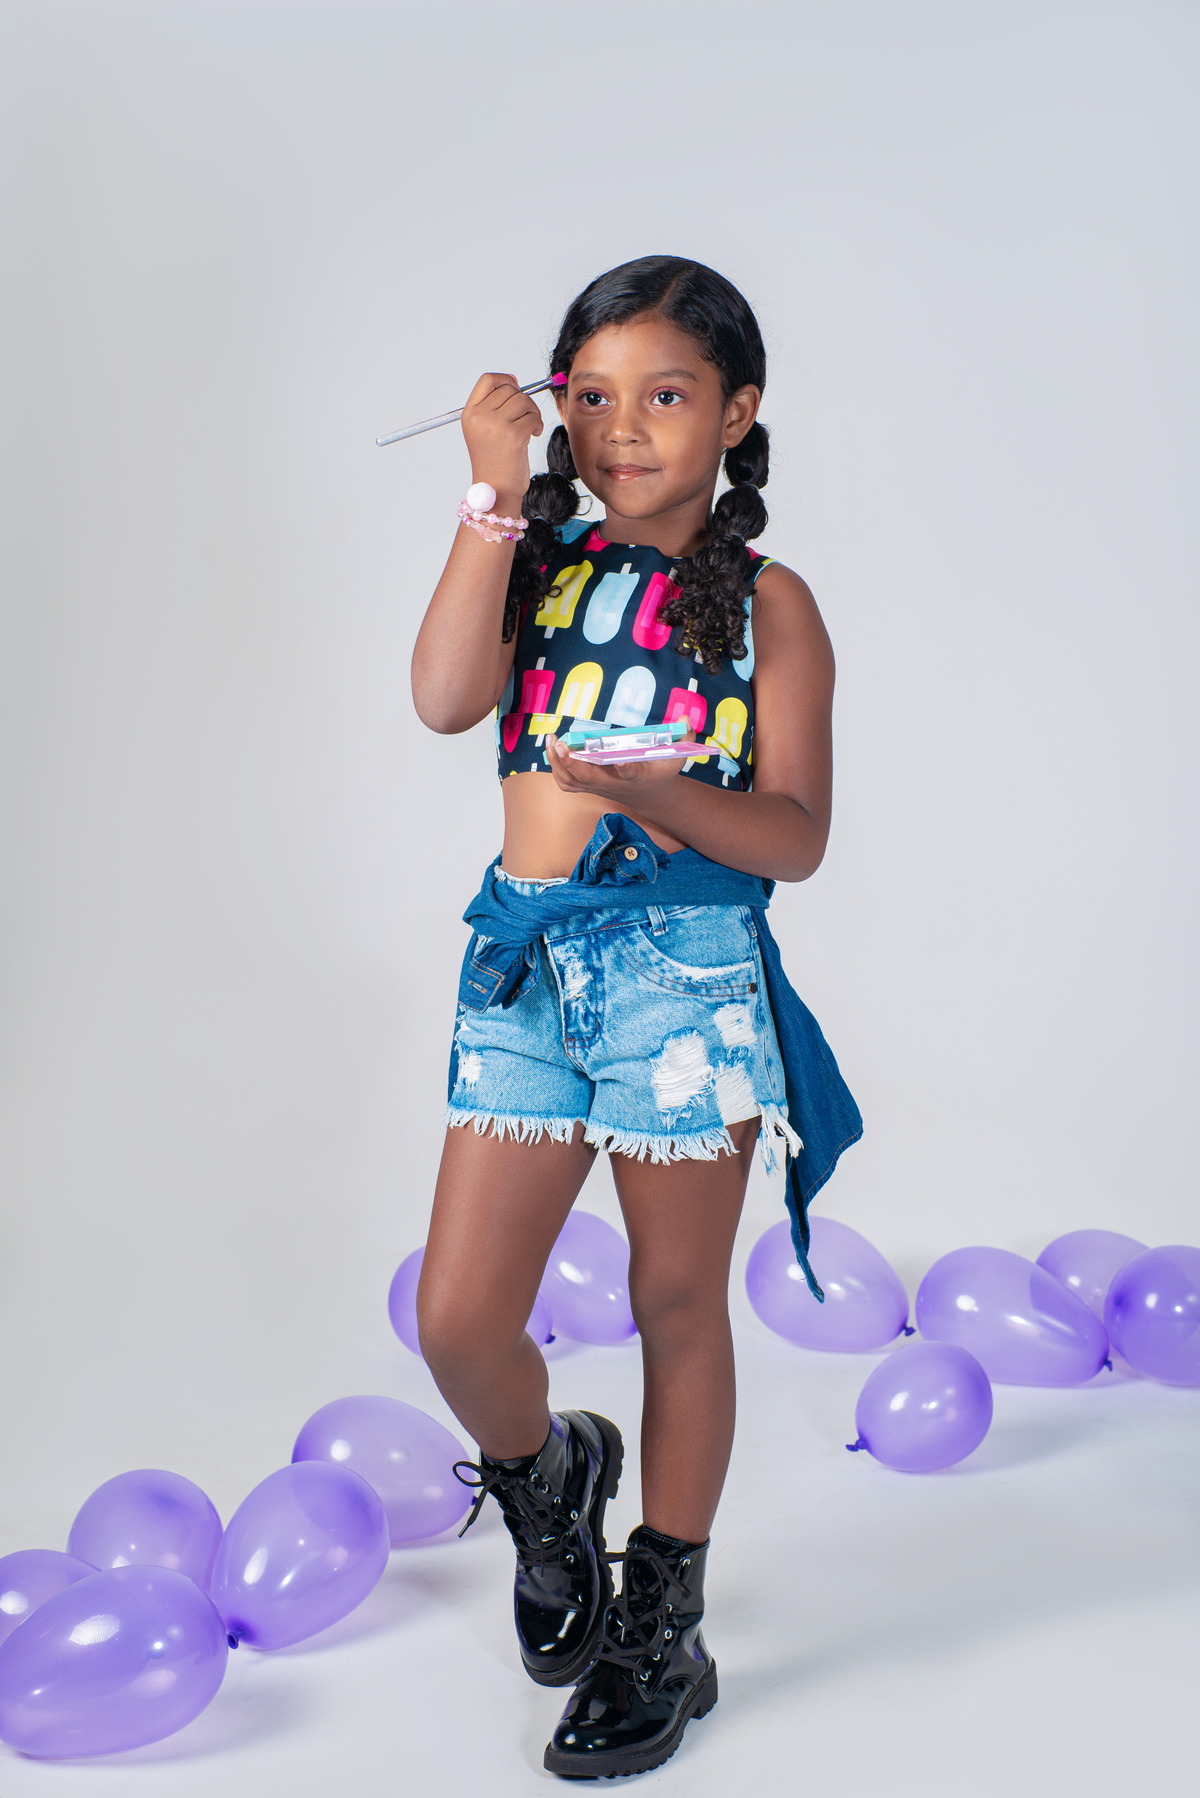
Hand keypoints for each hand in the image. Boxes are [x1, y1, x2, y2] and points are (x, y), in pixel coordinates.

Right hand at [461, 372, 544, 505]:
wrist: (496, 491)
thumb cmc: (494, 462)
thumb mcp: (484, 430)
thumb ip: (494, 406)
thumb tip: (513, 380)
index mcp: (470, 414)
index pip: (488, 380)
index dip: (505, 379)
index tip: (516, 387)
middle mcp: (479, 417)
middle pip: (509, 389)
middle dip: (523, 400)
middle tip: (527, 416)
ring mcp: (495, 425)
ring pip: (523, 400)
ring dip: (532, 412)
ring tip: (530, 428)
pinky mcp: (513, 435)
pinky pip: (533, 417)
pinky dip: (537, 424)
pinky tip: (533, 435)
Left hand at [545, 731, 695, 824]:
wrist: (650, 796)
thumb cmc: (661, 771)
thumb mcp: (678, 756)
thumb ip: (684, 737)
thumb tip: (685, 718)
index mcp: (636, 775)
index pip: (629, 772)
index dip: (624, 767)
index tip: (619, 759)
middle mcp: (614, 783)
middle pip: (590, 778)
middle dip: (574, 762)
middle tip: (562, 743)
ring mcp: (599, 787)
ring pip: (573, 782)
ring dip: (558, 764)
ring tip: (551, 741)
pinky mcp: (589, 787)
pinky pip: (567, 783)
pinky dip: (556, 769)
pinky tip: (551, 750)